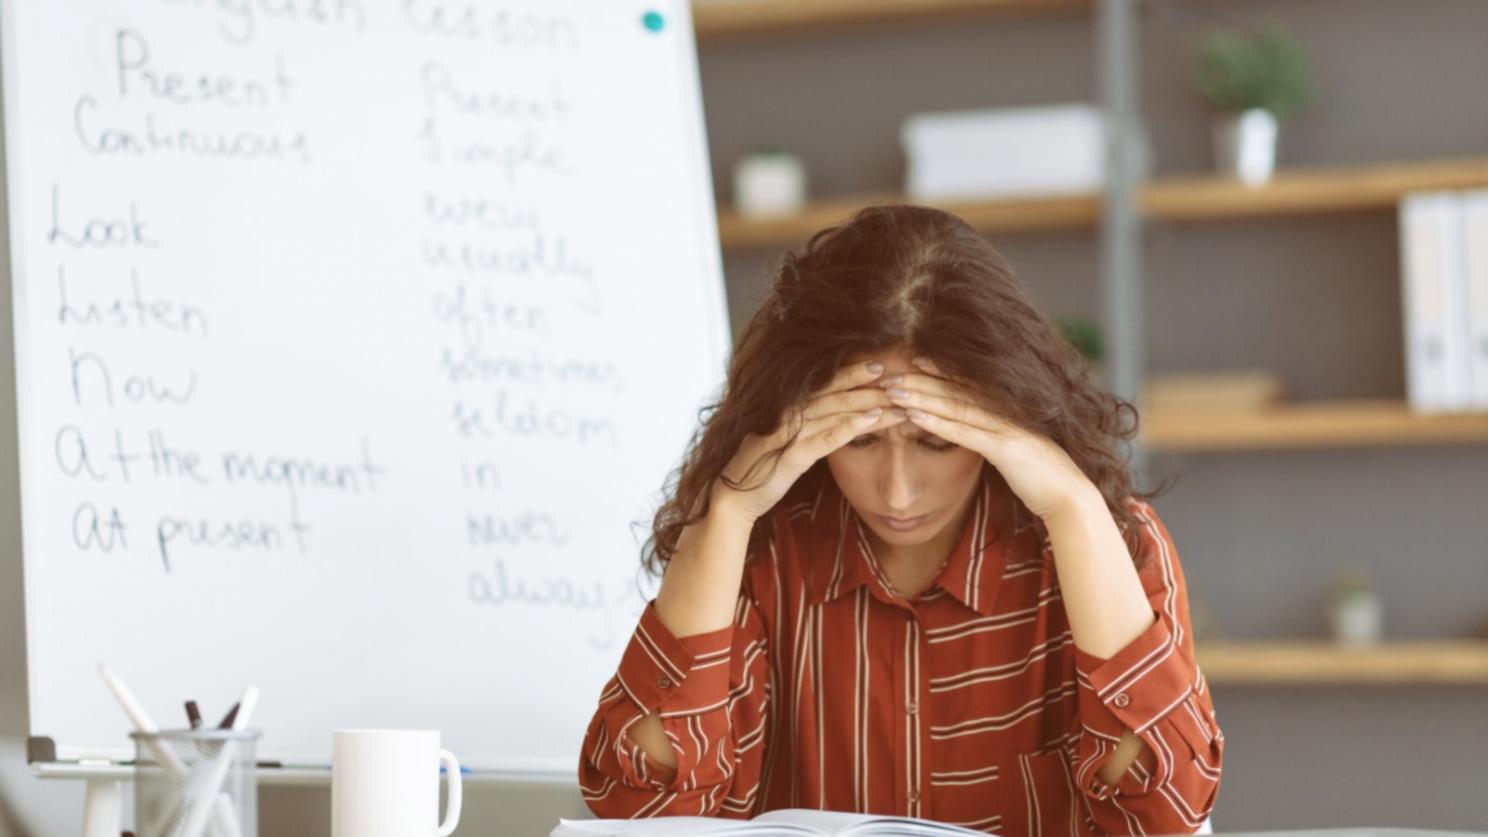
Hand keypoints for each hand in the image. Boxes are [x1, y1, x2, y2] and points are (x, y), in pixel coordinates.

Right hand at [715, 360, 907, 522]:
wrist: (731, 498)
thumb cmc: (760, 469)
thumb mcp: (783, 441)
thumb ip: (803, 425)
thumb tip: (830, 414)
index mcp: (786, 407)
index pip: (824, 383)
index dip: (852, 372)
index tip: (879, 364)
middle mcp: (787, 413)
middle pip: (835, 392)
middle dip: (868, 383)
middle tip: (899, 373)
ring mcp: (789, 433)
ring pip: (836, 411)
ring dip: (870, 404)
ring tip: (898, 399)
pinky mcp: (791, 456)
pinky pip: (827, 438)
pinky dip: (852, 427)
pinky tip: (873, 421)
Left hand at [880, 356, 1093, 520]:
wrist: (1068, 496)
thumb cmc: (1040, 477)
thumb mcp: (1013, 452)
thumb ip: (995, 439)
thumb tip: (980, 435)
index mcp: (1006, 411)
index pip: (966, 385)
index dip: (939, 371)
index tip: (913, 361)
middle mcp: (1004, 413)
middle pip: (955, 391)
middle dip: (920, 381)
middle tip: (889, 372)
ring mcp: (1005, 428)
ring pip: (955, 407)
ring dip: (921, 397)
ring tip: (893, 390)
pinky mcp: (1004, 448)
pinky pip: (964, 432)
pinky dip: (936, 423)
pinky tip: (913, 416)